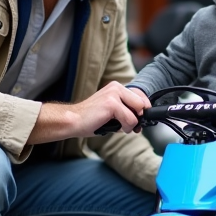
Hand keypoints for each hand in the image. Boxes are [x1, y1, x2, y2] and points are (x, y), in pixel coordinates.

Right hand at [31, 82, 149, 142]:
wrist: (73, 121)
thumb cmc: (91, 119)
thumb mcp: (113, 112)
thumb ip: (127, 111)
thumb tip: (142, 120)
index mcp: (117, 87)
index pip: (141, 97)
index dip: (141, 112)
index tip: (136, 121)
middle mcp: (116, 87)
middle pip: (142, 104)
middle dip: (137, 119)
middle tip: (126, 126)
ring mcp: (114, 94)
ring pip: (137, 113)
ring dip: (129, 125)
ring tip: (116, 126)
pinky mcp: (111, 104)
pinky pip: (130, 120)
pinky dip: (124, 128)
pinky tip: (112, 127)